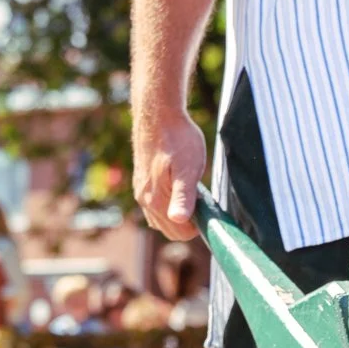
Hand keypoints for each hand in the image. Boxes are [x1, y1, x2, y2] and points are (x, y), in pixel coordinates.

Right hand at [134, 108, 208, 240]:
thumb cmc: (178, 140)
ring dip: (177, 215)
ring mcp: (141, 192)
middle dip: (187, 223)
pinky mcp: (141, 182)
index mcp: (156, 201)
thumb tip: (179, 220)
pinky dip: (168, 206)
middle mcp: (144, 200)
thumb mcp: (188, 169)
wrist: (159, 115)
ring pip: (160, 219)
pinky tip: (179, 189)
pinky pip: (154, 206)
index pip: (179, 232)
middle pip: (169, 229)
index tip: (208, 211)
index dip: (197, 227)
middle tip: (202, 201)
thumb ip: (184, 197)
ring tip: (192, 194)